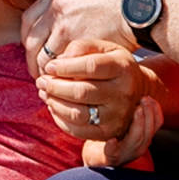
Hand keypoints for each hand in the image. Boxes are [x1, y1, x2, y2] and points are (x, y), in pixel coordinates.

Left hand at [21, 0, 146, 73]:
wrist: (140, 1)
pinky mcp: (81, 43)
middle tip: (38, 71)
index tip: (33, 50)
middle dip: (31, 59)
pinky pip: (61, 65)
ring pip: (43, 55)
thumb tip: (62, 5)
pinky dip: (61, 76)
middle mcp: (57, 8)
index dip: (29, 39)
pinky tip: (65, 83)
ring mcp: (66, 26)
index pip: (29, 20)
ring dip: (44, 71)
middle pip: (31, 40)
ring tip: (50, 82)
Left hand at [36, 42, 156, 143]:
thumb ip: (81, 47)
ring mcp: (117, 116)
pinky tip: (54, 106)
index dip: (65, 67)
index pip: (91, 66)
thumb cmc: (113, 65)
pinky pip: (78, 131)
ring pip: (78, 114)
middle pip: (82, 92)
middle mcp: (123, 93)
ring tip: (44, 93)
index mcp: (122, 67)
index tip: (49, 66)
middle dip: (55, 86)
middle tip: (41, 81)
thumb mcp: (103, 48)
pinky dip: (60, 119)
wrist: (137, 91)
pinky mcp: (109, 132)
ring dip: (55, 103)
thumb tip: (60, 60)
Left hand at [82, 95, 162, 168]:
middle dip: (149, 113)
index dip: (156, 110)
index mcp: (142, 134)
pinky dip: (113, 147)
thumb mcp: (124, 120)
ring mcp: (125, 152)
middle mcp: (138, 144)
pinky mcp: (110, 158)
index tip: (150, 97)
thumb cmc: (110, 134)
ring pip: (137, 140)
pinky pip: (114, 153)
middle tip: (144, 99)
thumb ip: (128, 105)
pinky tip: (111, 140)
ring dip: (138, 125)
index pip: (156, 122)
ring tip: (136, 110)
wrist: (96, 159)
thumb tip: (127, 77)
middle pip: (149, 129)